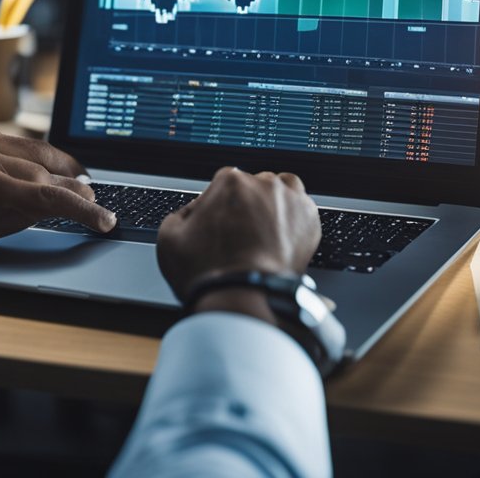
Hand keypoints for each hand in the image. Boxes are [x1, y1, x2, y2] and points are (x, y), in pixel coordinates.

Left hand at [0, 121, 115, 247]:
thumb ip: (4, 219)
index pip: (44, 194)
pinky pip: (12, 139)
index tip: (104, 221)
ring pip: (33, 148)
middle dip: (76, 188)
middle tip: (99, 206)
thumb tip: (44, 209)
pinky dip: (35, 153)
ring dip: (61, 167)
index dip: (80, 210)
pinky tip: (43, 164)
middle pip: (45, 167)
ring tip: (82, 185)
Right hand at [157, 167, 320, 304]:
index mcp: (229, 181)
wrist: (244, 298)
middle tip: (242, 232)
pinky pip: (303, 208)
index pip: (226, 182)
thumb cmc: (209, 273)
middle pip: (255, 185)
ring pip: (283, 190)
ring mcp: (290, 200)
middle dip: (249, 204)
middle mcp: (262, 184)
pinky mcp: (309, 219)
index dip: (221, 203)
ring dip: (274, 203)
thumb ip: (182, 214)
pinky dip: (294, 219)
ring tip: (265, 228)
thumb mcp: (169, 238)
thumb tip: (194, 211)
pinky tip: (282, 236)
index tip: (222, 222)